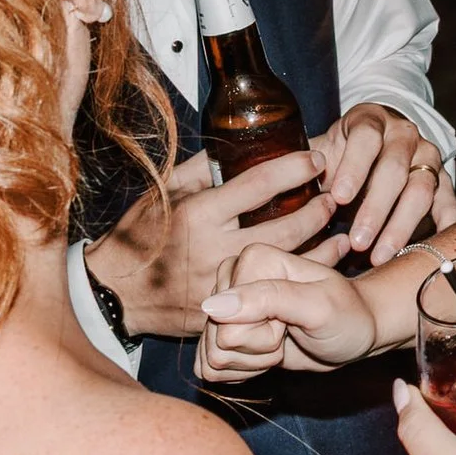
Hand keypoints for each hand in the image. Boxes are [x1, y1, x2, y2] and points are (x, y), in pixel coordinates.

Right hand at [85, 146, 341, 338]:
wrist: (114, 294)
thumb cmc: (139, 235)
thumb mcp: (165, 191)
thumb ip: (203, 168)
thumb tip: (239, 144)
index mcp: (200, 213)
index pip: (259, 184)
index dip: (295, 168)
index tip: (317, 157)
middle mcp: (214, 249)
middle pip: (285, 228)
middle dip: (317, 210)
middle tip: (334, 196)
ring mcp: (222, 284)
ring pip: (286, 263)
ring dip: (322, 245)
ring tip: (341, 227)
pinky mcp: (226, 311)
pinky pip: (273, 291)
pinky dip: (301, 276)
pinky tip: (323, 262)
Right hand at [197, 242, 381, 380]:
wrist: (355, 331)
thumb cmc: (347, 314)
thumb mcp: (319, 306)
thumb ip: (269, 299)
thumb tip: (213, 306)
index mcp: (252, 259)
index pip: (228, 322)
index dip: (266, 333)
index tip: (295, 317)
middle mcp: (232, 278)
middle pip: (219, 341)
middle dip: (260, 349)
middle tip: (289, 330)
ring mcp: (225, 306)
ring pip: (213, 357)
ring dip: (254, 361)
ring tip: (282, 340)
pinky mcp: (223, 332)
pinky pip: (211, 368)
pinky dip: (244, 371)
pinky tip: (266, 354)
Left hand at [316, 103, 455, 265]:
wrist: (379, 138)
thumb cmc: (342, 152)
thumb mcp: (323, 148)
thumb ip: (304, 164)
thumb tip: (270, 184)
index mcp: (370, 121)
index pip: (366, 138)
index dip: (354, 167)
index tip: (338, 198)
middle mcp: (404, 134)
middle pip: (395, 169)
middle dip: (376, 208)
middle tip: (357, 242)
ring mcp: (427, 156)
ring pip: (422, 189)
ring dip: (401, 225)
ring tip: (380, 256)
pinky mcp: (443, 179)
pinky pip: (448, 201)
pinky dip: (446, 224)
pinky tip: (437, 248)